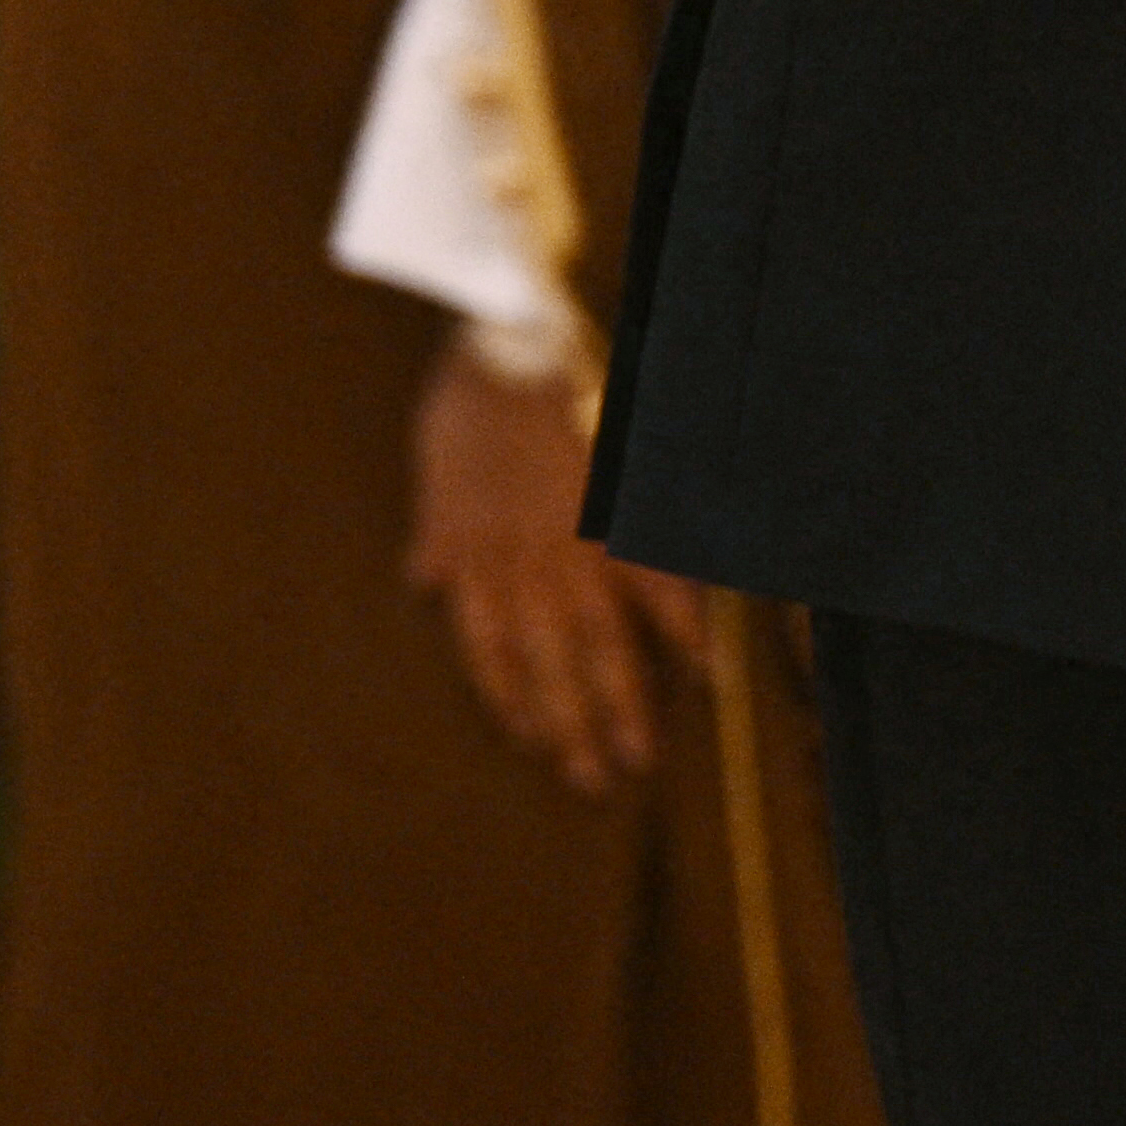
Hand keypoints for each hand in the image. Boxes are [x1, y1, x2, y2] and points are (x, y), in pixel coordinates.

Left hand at [409, 348, 667, 793]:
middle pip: (550, 665)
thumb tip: (423, 581)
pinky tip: (703, 669)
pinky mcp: (622, 515)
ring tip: (641, 753)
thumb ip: (436, 534)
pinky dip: (681, 628)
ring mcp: (576, 544)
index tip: (534, 743)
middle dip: (572, 726)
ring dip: (621, 701)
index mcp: (476, 561)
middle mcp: (525, 566)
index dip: (513, 702)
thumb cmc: (469, 403)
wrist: (510, 346)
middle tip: (593, 780)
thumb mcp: (434, 472)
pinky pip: (657, 585)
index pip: (492, 653)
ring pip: (600, 642)